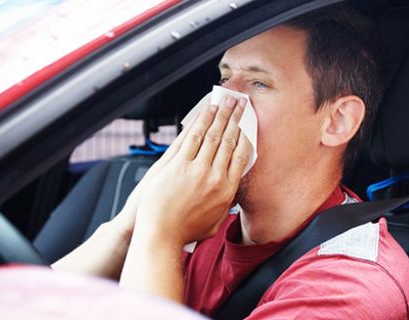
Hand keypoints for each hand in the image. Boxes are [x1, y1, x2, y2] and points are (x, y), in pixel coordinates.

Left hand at [134, 95, 249, 246]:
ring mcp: (195, 169)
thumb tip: (229, 194)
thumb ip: (225, 206)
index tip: (249, 122)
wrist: (160, 234)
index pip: (241, 156)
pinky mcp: (177, 164)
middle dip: (235, 119)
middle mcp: (214, 177)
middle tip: (240, 104)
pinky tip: (205, 112)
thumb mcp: (214, 222)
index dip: (246, 135)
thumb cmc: (184, 231)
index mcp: (226, 190)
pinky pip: (191, 138)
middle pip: (228, 141)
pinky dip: (200, 122)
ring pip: (211, 135)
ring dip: (220, 115)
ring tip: (225, 101)